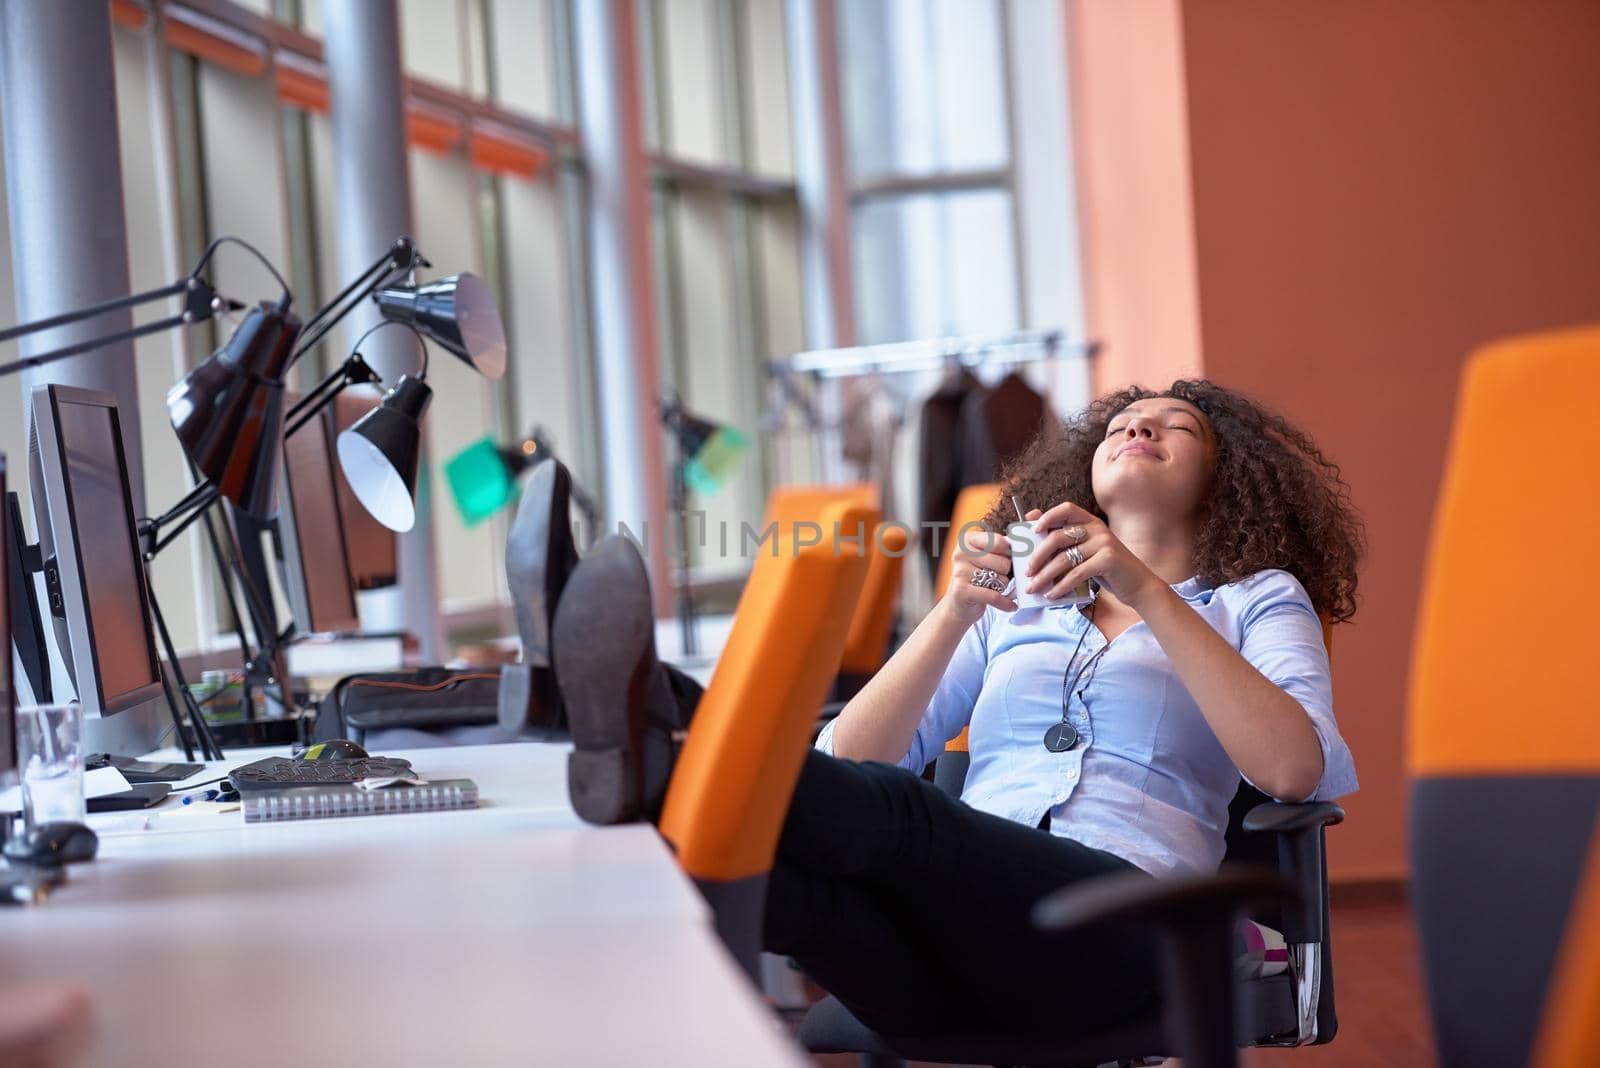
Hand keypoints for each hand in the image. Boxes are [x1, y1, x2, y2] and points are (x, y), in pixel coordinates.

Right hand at [941, 524, 1017, 625]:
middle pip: (1003, 562)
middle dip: (1007, 573)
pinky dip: (1006, 603)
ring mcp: (959, 571)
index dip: (1010, 553)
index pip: (1000, 542)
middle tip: (1001, 576)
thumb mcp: (995, 554)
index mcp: (969, 539)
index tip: (1009, 559)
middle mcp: (960, 552)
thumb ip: (1014, 535)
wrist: (961, 604)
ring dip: (1004, 587)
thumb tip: (1036, 513)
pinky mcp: (961, 590)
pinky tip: (1011, 605)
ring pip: (1000, 579)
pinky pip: (993, 596)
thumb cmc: (982, 575)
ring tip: (996, 587)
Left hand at [1021, 502, 1162, 607]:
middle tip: (1027, 571)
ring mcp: (1104, 543)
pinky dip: (1061, 587)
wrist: (1138, 585)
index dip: (1048, 516)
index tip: (1033, 529)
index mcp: (1091, 522)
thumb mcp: (1088, 552)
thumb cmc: (1108, 569)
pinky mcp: (1108, 560)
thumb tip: (1035, 538)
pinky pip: (1076, 574)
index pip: (1067, 509)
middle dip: (1038, 555)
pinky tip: (1052, 596)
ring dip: (1045, 576)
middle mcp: (1097, 528)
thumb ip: (1068, 544)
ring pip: (1064, 558)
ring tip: (1034, 588)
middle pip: (1058, 537)